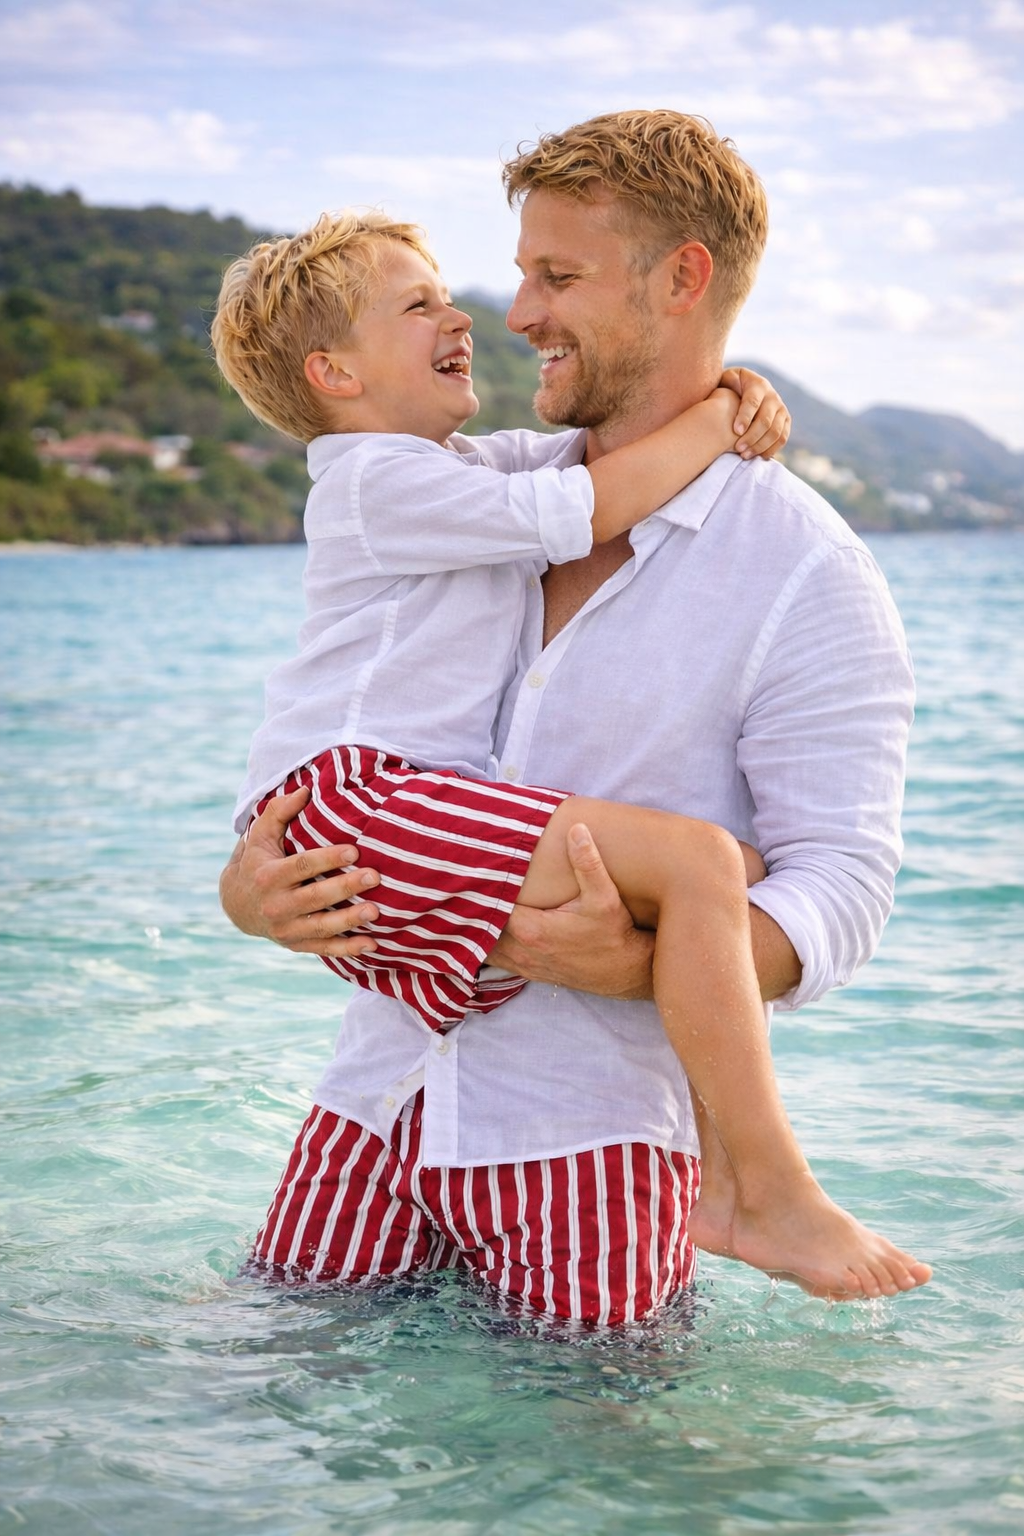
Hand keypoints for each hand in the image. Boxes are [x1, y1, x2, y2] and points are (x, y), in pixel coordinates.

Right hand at [219, 785, 380, 956]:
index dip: (328, 859)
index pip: (301, 866)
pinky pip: (324, 949)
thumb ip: (279, 811)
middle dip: (345, 887)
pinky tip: (372, 944)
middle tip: (374, 876)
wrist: (236, 905)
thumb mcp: (260, 834)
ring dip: (349, 921)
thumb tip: (305, 790)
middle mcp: (275, 905)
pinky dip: (348, 949)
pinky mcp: (295, 944)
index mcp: (268, 875)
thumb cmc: (257, 860)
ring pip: (321, 926)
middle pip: (315, 897)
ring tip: (376, 911)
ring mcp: (286, 928)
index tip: (354, 851)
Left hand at [488, 823, 654, 1000]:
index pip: (490, 905)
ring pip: (484, 946)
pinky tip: (487, 927)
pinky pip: (496, 959)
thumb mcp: (605, 897)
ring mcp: (524, 964)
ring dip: (479, 926)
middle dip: (474, 906)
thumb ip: (588, 864)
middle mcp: (521, 950)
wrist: (626, 971)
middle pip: (480, 926)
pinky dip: (488, 944)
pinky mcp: (530, 971)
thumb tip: (577, 830)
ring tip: (472, 902)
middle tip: (465, 881)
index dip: (482, 886)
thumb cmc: (614, 934)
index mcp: (531, 929)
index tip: (474, 869)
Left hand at [718, 366, 790, 459]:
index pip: (753, 401)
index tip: (736, 431)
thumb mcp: (726, 381)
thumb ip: (725, 384)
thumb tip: (725, 390)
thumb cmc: (729, 387)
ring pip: (775, 431)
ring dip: (760, 446)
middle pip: (766, 420)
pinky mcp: (785, 421)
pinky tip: (758, 457)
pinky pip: (782, 438)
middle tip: (738, 449)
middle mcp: (772, 396)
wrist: (745, 390)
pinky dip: (771, 449)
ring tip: (744, 455)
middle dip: (752, 436)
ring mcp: (781, 409)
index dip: (745, 417)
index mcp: (757, 384)